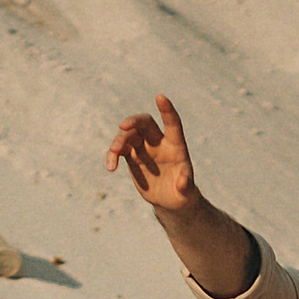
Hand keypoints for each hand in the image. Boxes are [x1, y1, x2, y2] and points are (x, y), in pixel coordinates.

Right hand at [106, 91, 200, 212]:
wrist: (170, 200)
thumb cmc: (183, 194)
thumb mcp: (187, 193)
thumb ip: (186, 186)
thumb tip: (183, 182)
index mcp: (175, 145)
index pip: (172, 123)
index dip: (167, 110)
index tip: (160, 97)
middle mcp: (158, 142)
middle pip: (145, 124)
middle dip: (134, 121)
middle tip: (123, 126)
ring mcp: (144, 148)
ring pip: (129, 135)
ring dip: (119, 141)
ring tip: (114, 153)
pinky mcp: (132, 157)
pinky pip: (119, 150)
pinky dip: (113, 156)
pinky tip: (111, 167)